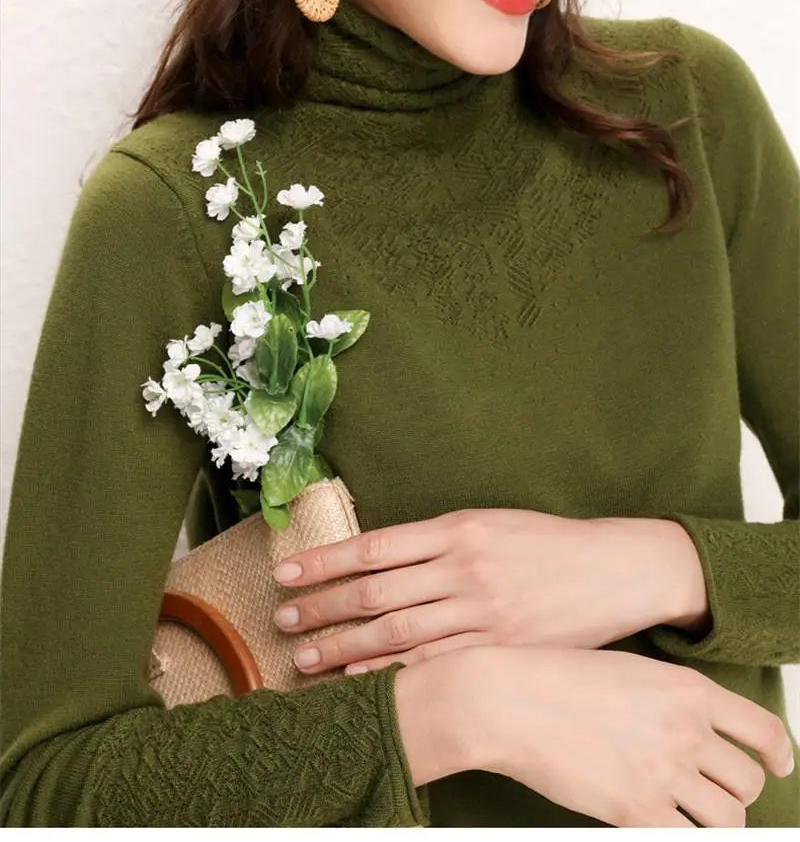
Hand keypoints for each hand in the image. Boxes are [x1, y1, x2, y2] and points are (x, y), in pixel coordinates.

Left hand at [270, 507, 688, 675]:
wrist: (616, 570)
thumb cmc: (547, 544)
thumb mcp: (491, 523)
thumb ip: (437, 540)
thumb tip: (377, 556)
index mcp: (458, 528)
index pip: (374, 545)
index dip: (326, 561)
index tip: (288, 571)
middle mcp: (465, 568)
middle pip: (376, 591)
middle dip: (323, 607)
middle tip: (282, 618)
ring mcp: (483, 611)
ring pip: (397, 631)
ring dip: (344, 644)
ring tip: (305, 656)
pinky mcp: (500, 646)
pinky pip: (434, 662)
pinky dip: (391, 669)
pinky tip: (359, 675)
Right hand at [465, 645, 795, 826]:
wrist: (510, 699)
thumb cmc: (556, 678)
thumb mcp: (629, 670)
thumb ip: (671, 699)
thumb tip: (697, 728)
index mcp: (687, 689)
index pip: (761, 730)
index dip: (778, 754)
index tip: (778, 766)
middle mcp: (685, 729)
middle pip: (747, 782)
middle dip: (738, 794)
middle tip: (715, 795)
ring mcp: (664, 772)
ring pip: (729, 820)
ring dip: (717, 824)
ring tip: (693, 819)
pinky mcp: (637, 810)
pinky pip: (686, 840)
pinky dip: (683, 837)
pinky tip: (664, 826)